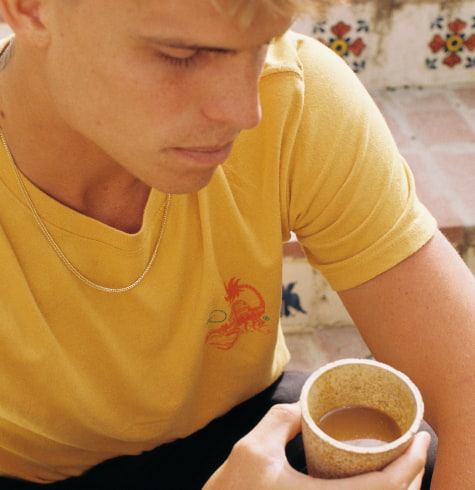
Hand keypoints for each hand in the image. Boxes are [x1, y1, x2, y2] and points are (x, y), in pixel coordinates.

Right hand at [203, 403, 429, 489]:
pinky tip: (372, 479)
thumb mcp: (253, 448)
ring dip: (397, 487)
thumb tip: (304, 408)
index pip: (385, 488)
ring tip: (398, 458)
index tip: (421, 437)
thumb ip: (281, 420)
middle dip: (413, 475)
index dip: (411, 463)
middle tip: (415, 444)